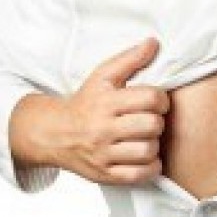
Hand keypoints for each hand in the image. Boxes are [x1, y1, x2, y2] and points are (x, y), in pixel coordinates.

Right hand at [11, 38, 169, 185]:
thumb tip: (154, 42)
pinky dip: (149, 166)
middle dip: (157, 121)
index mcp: (105, 102)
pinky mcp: (104, 175)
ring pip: (148, 151)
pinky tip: (144, 155)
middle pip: (152, 125)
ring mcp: (103, 154)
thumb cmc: (85, 102)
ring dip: (154, 144)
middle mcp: (102, 129)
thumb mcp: (103, 76)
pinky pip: (139, 175)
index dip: (161, 99)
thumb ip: (130, 59)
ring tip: (146, 137)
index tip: (156, 101)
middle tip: (150, 119)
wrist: (54, 134)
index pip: (151, 99)